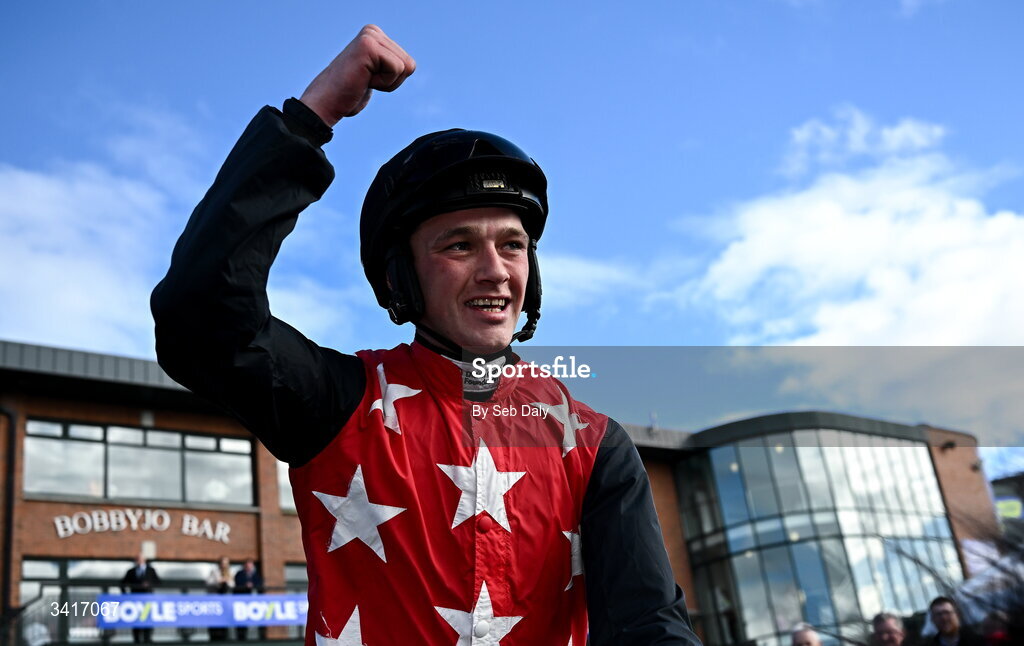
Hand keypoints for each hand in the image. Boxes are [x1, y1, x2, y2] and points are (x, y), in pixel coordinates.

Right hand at [299, 24, 415, 126]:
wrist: (328, 102)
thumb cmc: (350, 93)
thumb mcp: (376, 74)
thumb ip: (390, 65)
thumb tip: (410, 65)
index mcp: (376, 35)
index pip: (409, 64)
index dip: (392, 80)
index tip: (369, 79)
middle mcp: (373, 31)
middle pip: (410, 65)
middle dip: (391, 81)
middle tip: (366, 81)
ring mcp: (370, 36)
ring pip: (405, 67)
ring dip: (387, 82)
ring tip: (364, 79)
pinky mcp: (368, 45)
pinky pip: (397, 69)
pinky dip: (383, 82)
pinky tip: (363, 79)